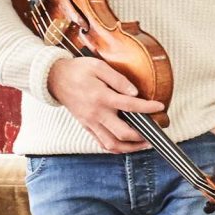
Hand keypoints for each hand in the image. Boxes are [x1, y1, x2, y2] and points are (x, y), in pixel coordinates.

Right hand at [47, 57, 165, 151]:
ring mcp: (90, 123)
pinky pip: (102, 143)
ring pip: (112, 144)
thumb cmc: (78, 70)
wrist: (54, 78)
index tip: (160, 107)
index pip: (130, 106)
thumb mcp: (98, 66)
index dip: (148, 108)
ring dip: (130, 148)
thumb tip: (134, 93)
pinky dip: (116, 147)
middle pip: (122, 133)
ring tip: (144, 144)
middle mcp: (96, 114)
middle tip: (154, 133)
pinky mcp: (86, 126)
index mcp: (101, 97)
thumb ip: (118, 79)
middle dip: (142, 136)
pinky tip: (127, 144)